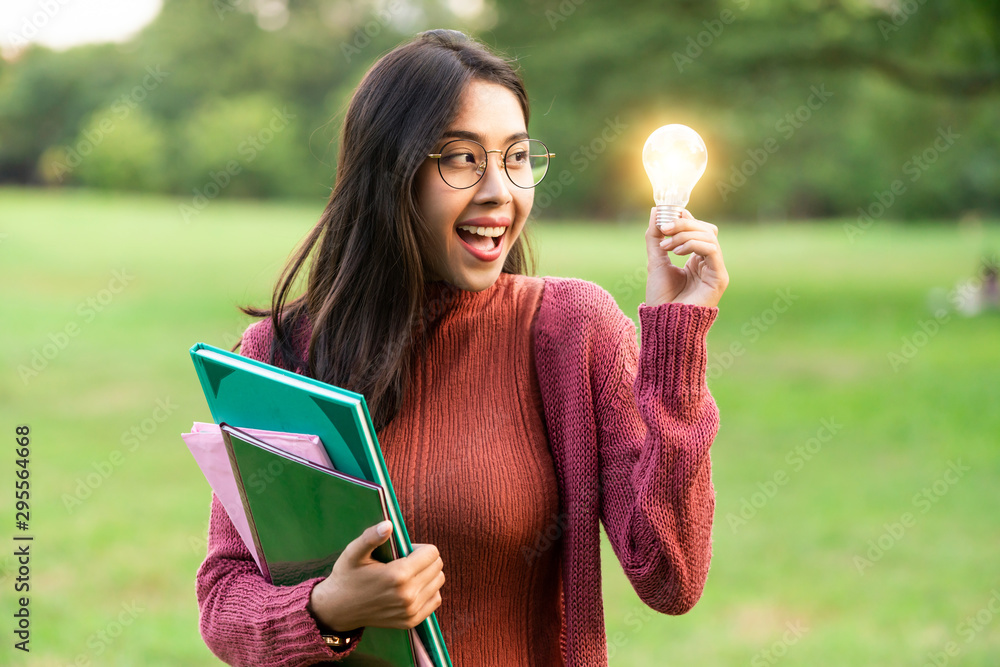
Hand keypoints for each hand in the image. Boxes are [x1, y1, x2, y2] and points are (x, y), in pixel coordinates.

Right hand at [307, 521, 444, 631]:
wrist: (338, 609)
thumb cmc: (346, 576)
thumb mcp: (354, 552)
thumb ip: (371, 537)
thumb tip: (388, 524)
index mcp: (398, 575)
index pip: (432, 553)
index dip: (419, 548)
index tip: (403, 551)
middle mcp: (408, 595)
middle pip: (437, 566)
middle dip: (425, 559)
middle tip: (404, 561)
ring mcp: (411, 610)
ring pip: (438, 582)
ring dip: (428, 574)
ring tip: (408, 574)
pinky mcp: (411, 621)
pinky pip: (435, 600)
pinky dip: (429, 591)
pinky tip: (412, 587)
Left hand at [645, 207, 728, 307]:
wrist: (664, 322)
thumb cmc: (661, 297)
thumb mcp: (655, 261)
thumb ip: (655, 237)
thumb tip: (656, 210)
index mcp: (696, 259)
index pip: (698, 228)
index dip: (684, 217)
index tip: (665, 215)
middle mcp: (708, 263)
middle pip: (706, 229)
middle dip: (683, 224)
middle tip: (664, 228)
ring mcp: (716, 270)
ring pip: (709, 236)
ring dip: (685, 235)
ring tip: (666, 246)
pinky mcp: (720, 278)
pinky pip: (712, 249)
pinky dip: (693, 244)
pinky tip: (677, 252)